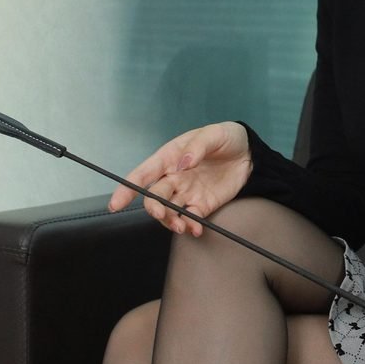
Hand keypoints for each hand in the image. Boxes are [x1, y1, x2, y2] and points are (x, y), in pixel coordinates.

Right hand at [107, 121, 252, 234]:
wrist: (249, 154)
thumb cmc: (226, 138)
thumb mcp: (214, 134)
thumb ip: (197, 147)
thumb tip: (183, 163)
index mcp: (169, 157)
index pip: (142, 174)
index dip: (126, 188)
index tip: (115, 204)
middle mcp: (173, 177)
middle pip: (154, 197)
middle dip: (154, 207)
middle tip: (162, 213)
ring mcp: (186, 192)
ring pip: (169, 211)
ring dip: (171, 221)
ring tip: (183, 226)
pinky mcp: (202, 205)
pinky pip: (191, 218)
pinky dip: (191, 226)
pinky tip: (196, 229)